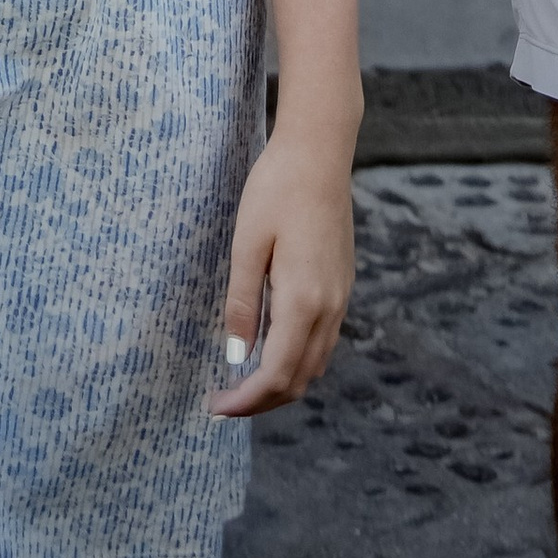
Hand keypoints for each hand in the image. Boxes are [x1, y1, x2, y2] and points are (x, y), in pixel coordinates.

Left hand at [210, 123, 354, 415]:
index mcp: (304, 300)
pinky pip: (322, 340)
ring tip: (242, 380)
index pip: (276, 375)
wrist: (320, 150)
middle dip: (261, 401)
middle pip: (299, 379)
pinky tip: (269, 345)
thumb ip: (243, 304)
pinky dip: (296, 358)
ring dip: (281, 382)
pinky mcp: (342, 284)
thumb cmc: (277, 188)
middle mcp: (330, 307)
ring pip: (314, 364)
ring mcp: (341, 296)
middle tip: (223, 401)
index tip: (215, 407)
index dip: (246, 401)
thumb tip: (237, 358)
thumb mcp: (247, 243)